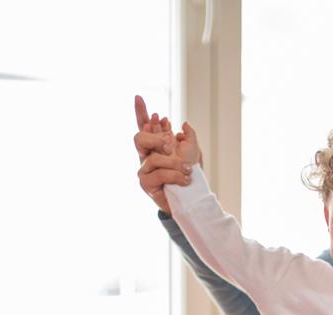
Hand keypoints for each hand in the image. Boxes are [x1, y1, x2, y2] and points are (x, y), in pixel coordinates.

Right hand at [134, 95, 198, 212]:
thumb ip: (189, 137)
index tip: (139, 96)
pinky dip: (174, 175)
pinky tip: (185, 178)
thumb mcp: (193, 153)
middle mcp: (147, 156)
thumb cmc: (190, 177)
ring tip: (187, 170)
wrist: (191, 200)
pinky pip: (159, 173)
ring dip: (174, 163)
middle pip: (139, 137)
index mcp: (156, 146)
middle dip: (157, 138)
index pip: (144, 126)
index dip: (141, 112)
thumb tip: (183, 124)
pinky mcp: (146, 183)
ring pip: (153, 158)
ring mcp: (144, 170)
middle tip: (171, 145)